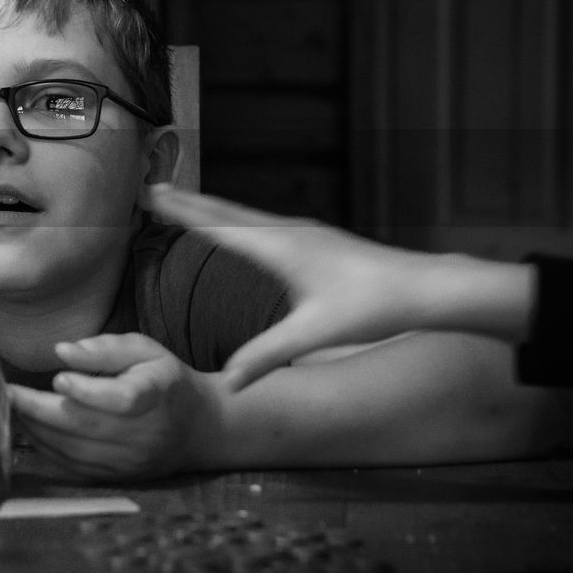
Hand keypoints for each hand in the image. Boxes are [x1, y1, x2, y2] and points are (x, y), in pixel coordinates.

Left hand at [8, 333, 219, 480]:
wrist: (200, 428)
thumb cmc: (166, 381)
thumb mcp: (145, 350)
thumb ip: (105, 348)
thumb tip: (61, 351)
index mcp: (156, 395)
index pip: (121, 400)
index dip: (87, 392)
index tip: (57, 379)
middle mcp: (145, 434)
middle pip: (87, 426)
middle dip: (40, 410)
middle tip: (9, 394)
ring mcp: (131, 461)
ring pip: (75, 450)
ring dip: (37, 430)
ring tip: (13, 409)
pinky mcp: (119, 477)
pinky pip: (75, 468)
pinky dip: (47, 450)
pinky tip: (31, 430)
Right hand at [143, 184, 533, 391]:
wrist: (423, 286)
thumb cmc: (373, 307)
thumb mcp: (315, 335)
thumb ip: (267, 356)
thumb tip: (230, 384)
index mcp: (279, 247)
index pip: (216, 225)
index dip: (180, 212)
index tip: (149, 197)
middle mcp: (287, 231)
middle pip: (224, 211)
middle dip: (185, 202)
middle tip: (149, 188)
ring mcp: (301, 231)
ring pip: (242, 213)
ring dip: (207, 206)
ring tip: (179, 200)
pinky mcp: (312, 238)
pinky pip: (259, 220)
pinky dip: (232, 216)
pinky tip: (234, 224)